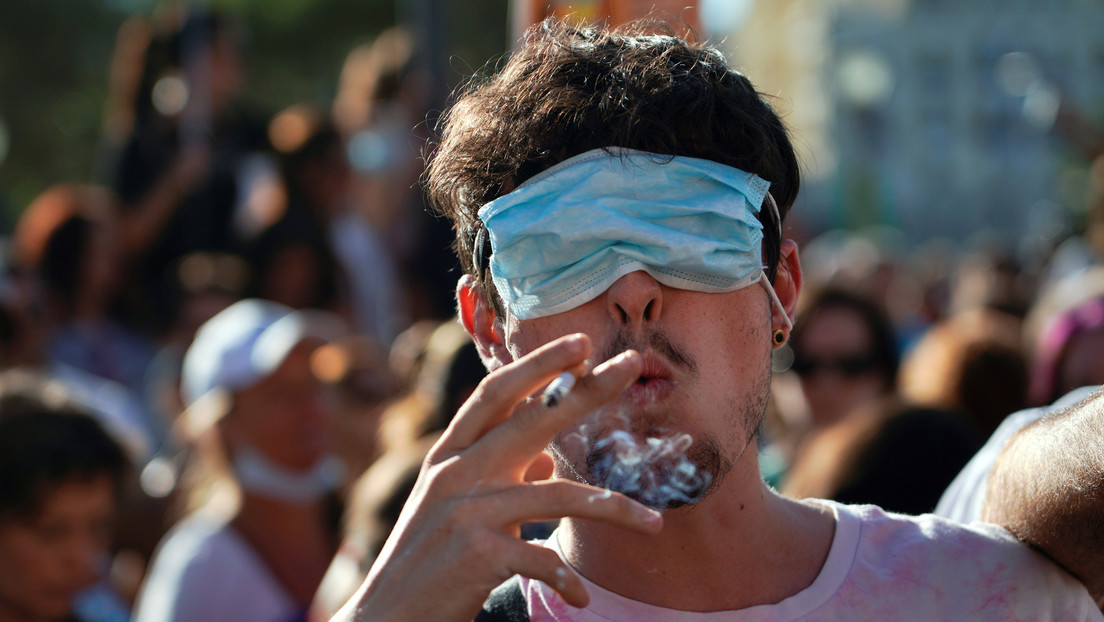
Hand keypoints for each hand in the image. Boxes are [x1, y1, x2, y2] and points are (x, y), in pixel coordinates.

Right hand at [332, 334, 661, 621]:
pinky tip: (581, 599)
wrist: (383, 618)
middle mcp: (456, 473)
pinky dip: (566, 579)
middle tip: (632, 365)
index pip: (496, 393)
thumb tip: (551, 456)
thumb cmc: (429, 558)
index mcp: (450, 455)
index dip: (538, 363)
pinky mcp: (476, 555)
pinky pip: (540, 559)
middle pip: (534, 421)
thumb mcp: (456, 505)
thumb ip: (501, 474)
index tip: (581, 343)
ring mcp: (465, 512)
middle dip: (587, 391)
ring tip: (654, 523)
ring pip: (558, 494)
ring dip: (614, 509)